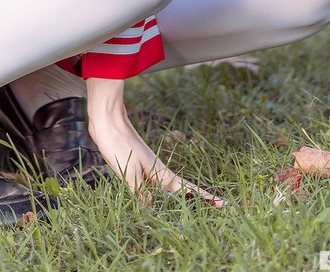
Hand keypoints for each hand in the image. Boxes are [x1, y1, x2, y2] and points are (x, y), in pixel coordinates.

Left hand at [87, 78, 225, 207]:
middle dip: (200, 197)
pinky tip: (161, 195)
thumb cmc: (118, 144)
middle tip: (219, 205)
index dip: (203, 197)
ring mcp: (149, 166)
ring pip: (171, 185)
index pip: (186, 189)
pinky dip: (165, 192)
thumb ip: (140, 192)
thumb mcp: (128, 171)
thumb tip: (152, 211)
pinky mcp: (138, 164)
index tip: (222, 203)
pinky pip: (158, 183)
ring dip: (184, 195)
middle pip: (184, 187)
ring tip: (194, 205)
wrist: (107, 120)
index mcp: (159, 173)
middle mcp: (158, 170)